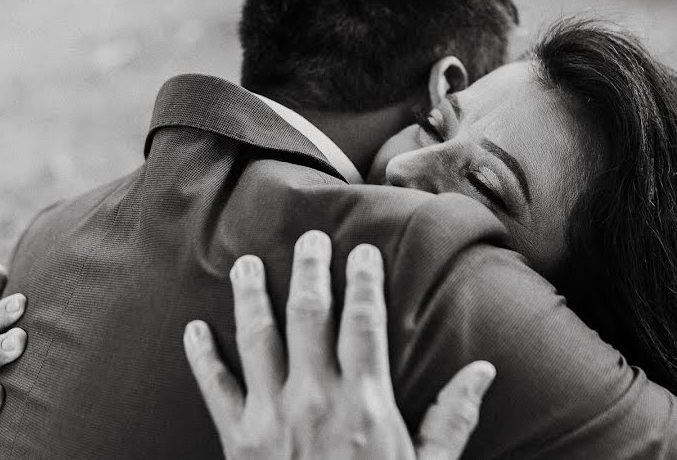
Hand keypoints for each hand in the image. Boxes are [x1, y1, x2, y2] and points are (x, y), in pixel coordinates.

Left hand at [184, 230, 495, 459]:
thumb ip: (452, 421)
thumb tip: (483, 371)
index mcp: (365, 404)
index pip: (364, 322)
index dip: (364, 281)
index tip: (362, 251)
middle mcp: (315, 400)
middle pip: (308, 315)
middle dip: (309, 270)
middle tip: (309, 238)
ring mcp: (271, 418)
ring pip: (257, 338)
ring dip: (250, 296)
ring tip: (244, 264)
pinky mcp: (238, 441)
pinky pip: (215, 389)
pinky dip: (202, 357)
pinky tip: (193, 329)